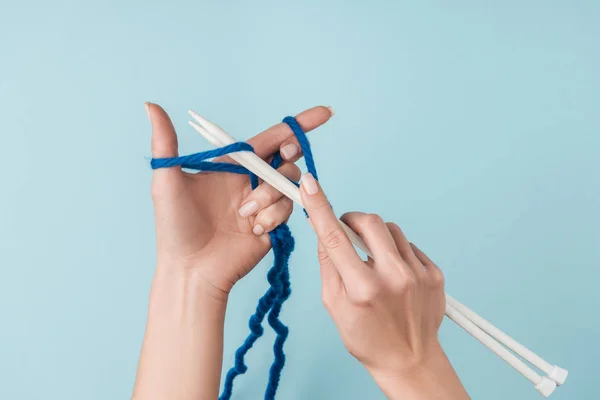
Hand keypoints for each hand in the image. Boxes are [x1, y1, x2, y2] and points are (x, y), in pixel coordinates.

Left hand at [148, 103, 332, 297]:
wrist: (190, 269)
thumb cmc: (174, 226)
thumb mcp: (166, 181)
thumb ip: (165, 143)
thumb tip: (151, 105)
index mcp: (232, 165)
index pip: (270, 137)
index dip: (299, 125)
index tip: (325, 113)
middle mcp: (251, 180)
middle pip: (286, 158)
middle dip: (287, 157)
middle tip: (273, 165)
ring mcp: (264, 203)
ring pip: (288, 184)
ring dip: (268, 196)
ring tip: (244, 215)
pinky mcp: (273, 225)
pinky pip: (287, 210)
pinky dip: (272, 217)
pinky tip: (252, 230)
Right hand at [299, 173, 468, 399]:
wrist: (410, 360)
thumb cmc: (367, 338)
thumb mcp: (334, 306)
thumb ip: (328, 266)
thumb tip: (323, 231)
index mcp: (362, 289)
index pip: (334, 238)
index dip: (319, 207)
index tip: (310, 184)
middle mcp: (393, 277)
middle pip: (370, 222)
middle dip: (354, 220)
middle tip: (347, 231)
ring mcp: (418, 274)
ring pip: (392, 231)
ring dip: (376, 237)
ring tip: (374, 262)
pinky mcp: (434, 274)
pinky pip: (410, 246)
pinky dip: (396, 252)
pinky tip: (394, 274)